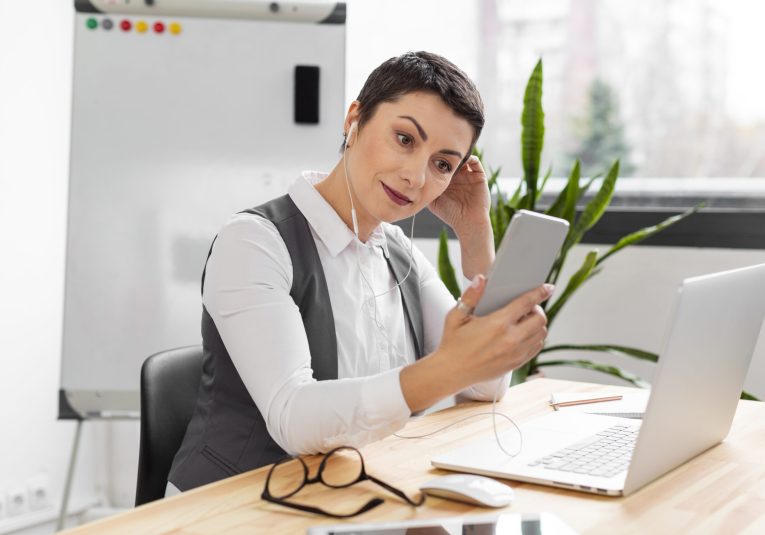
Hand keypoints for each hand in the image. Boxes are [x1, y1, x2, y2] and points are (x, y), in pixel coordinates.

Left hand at [428, 155, 490, 234]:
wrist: (468, 222)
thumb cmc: (450, 214)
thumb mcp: (434, 202)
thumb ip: (427, 190)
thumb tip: (415, 181)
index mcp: (447, 181)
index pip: (442, 165)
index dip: (437, 159)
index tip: (430, 154)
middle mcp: (458, 177)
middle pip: (453, 159)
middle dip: (447, 154)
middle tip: (440, 148)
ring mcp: (469, 175)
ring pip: (464, 158)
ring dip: (458, 154)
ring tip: (452, 154)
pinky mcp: (479, 176)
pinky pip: (475, 162)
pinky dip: (470, 157)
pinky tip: (463, 159)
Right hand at [437, 276, 553, 386]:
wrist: (451, 371)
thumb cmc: (452, 342)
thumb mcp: (456, 316)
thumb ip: (470, 296)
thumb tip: (481, 279)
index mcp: (497, 323)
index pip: (526, 303)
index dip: (539, 292)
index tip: (548, 287)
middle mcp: (510, 339)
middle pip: (540, 319)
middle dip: (537, 309)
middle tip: (527, 307)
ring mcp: (515, 353)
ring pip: (541, 334)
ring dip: (537, 324)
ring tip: (526, 320)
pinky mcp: (516, 363)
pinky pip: (536, 347)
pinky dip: (535, 338)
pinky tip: (524, 334)